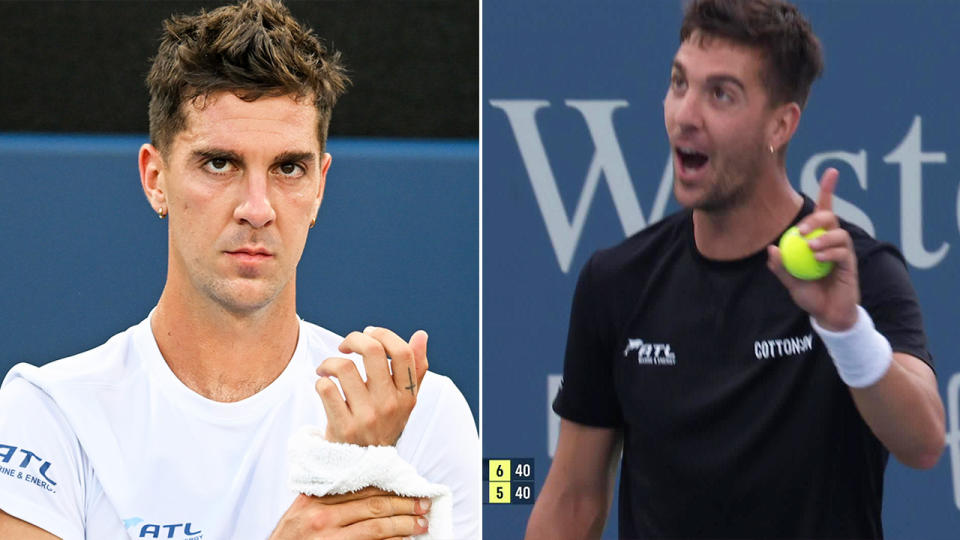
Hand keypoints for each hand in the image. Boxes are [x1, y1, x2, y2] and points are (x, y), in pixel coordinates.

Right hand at [269, 487, 429, 539]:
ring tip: (420, 524)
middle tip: (423, 505)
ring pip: (376, 528)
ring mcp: (329, 539)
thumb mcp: (301, 512)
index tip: (409, 488)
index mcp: (315, 500)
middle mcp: (321, 517)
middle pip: (373, 506)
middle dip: (403, 505)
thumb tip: (367, 486)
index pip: (361, 488)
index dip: (389, 489)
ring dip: (403, 525)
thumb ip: (327, 497)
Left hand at [316, 327, 428, 444]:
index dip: (383, 334)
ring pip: (344, 367)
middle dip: (353, 339)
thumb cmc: (383, 425)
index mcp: (407, 396)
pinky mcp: (342, 427)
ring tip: (327, 369)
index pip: (401, 352)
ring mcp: (365, 417)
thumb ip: (415, 369)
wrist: (364, 469)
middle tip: (345, 346)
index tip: (369, 334)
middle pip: (371, 351)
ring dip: (330, 362)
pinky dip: (321, 381)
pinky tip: (323, 385)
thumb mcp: (404, 402)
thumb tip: (421, 335)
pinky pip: (326, 388)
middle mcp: (389, 406)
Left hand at [767, 167, 859, 330]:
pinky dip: (828, 252)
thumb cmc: (810, 295)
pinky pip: (842, 252)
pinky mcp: (850, 265)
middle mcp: (832, 242)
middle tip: (800, 231)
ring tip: (810, 248)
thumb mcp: (789, 281)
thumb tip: (771, 249)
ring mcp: (843, 252)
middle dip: (814, 218)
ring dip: (822, 237)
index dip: (828, 190)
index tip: (832, 171)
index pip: (824, 211)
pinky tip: (818, 259)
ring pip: (838, 233)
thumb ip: (780, 266)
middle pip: (828, 218)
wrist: (827, 315)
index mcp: (817, 240)